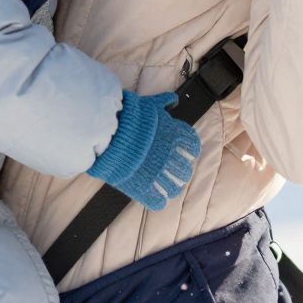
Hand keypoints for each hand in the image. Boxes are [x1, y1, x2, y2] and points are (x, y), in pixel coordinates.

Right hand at [85, 90, 200, 209]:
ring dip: (173, 187)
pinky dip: (159, 201)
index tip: (188, 153)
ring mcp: (157, 174)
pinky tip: (158, 200)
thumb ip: (163, 102)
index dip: (191, 151)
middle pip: (184, 169)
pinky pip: (158, 201)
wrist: (109, 133)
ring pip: (174, 187)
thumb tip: (173, 100)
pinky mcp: (143, 188)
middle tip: (175, 172)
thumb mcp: (149, 105)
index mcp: (173, 137)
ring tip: (168, 188)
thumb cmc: (128, 116)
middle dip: (181, 171)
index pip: (192, 146)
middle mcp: (169, 156)